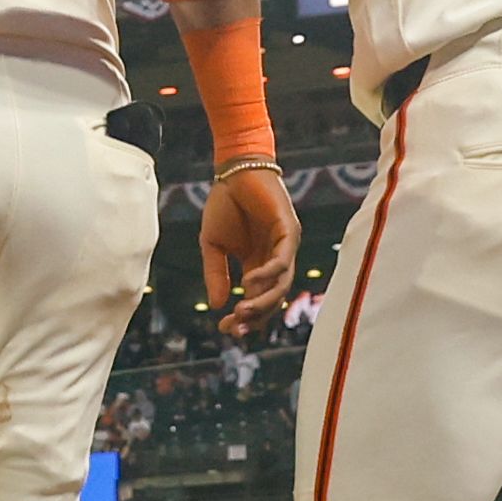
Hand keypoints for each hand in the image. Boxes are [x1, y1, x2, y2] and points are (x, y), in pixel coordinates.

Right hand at [201, 162, 299, 330]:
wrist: (233, 171)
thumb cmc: (225, 204)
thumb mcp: (212, 245)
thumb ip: (216, 274)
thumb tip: (217, 306)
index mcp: (257, 265)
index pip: (256, 300)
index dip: (243, 318)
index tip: (224, 330)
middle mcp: (275, 260)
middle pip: (272, 298)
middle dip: (254, 316)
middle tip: (235, 327)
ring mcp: (285, 247)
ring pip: (281, 284)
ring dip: (263, 301)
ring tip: (243, 310)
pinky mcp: (289, 231)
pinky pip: (283, 259)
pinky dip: (269, 274)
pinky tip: (250, 282)